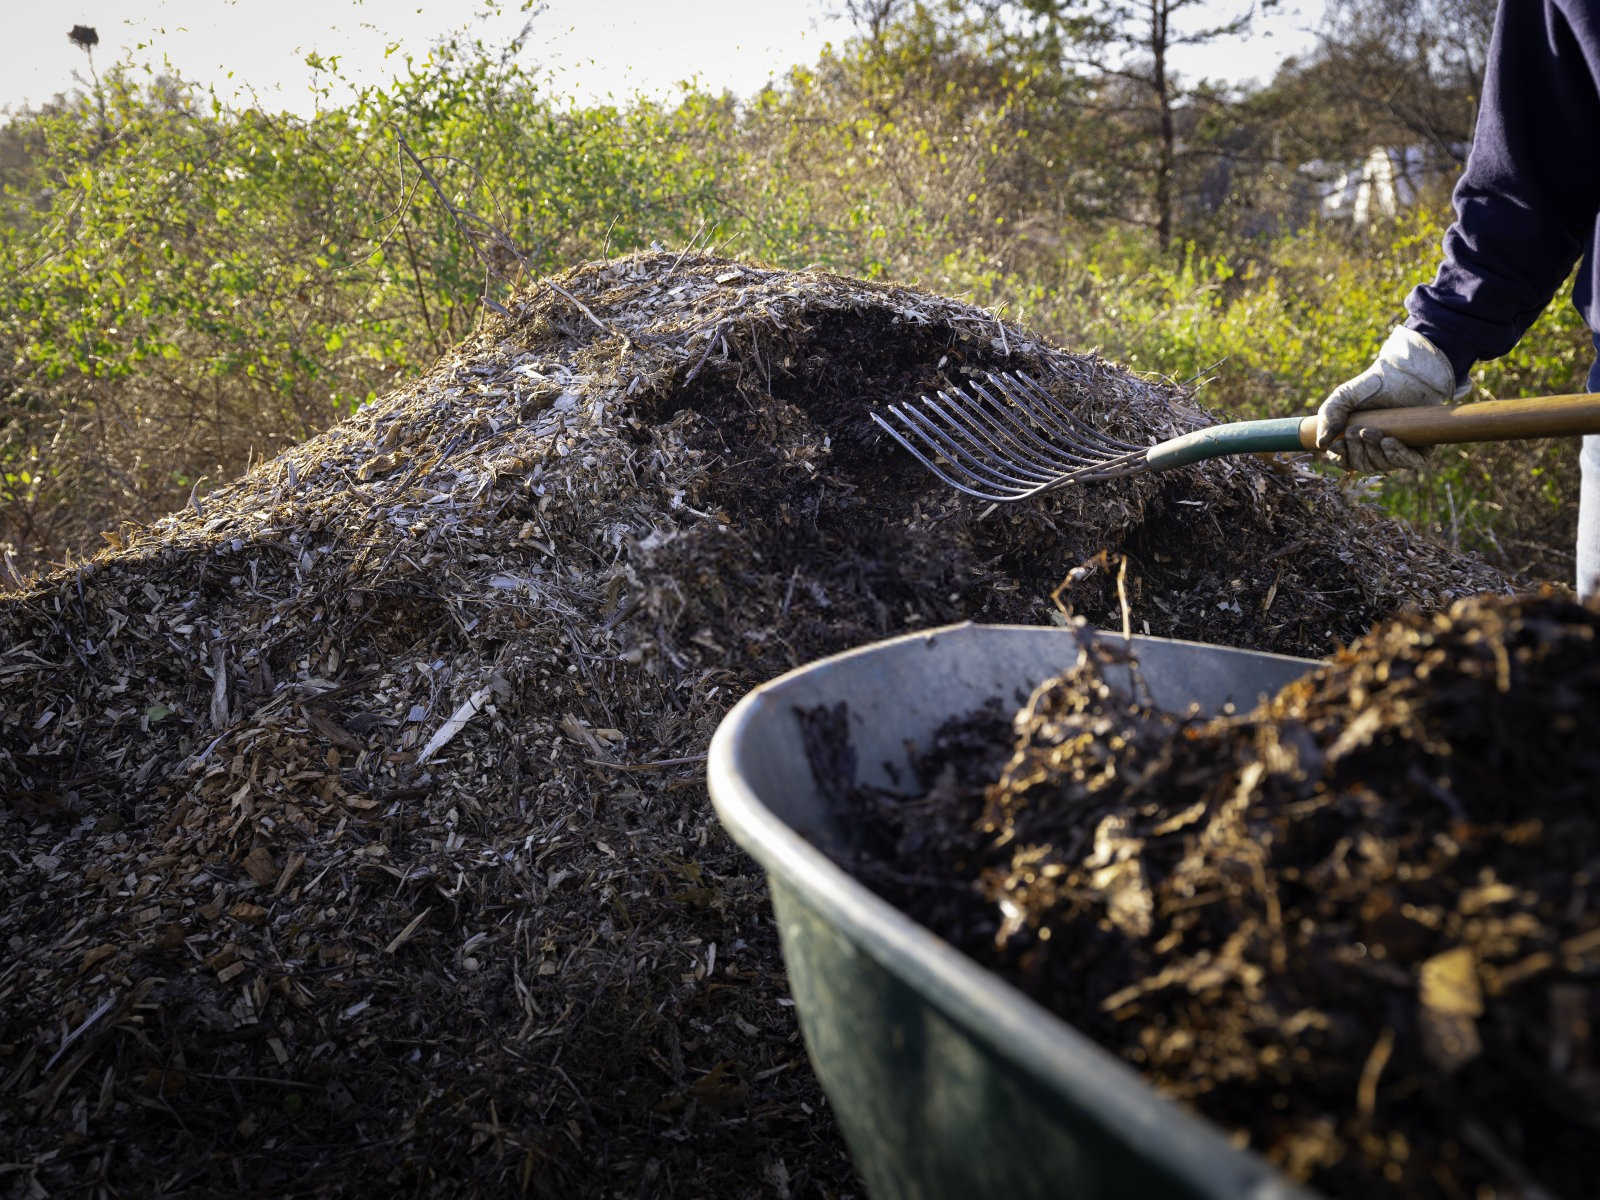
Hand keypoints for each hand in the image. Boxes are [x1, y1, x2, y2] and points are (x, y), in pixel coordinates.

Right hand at [1316, 326, 1467, 473]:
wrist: (1405, 374)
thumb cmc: (1372, 386)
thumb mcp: (1343, 398)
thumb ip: (1329, 417)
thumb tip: (1321, 444)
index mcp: (1357, 443)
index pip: (1345, 461)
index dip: (1340, 458)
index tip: (1337, 445)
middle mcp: (1377, 451)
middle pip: (1363, 465)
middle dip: (1357, 452)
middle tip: (1356, 431)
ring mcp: (1398, 451)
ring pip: (1383, 465)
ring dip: (1374, 452)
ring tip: (1372, 432)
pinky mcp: (1421, 448)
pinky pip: (1409, 463)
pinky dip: (1397, 456)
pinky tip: (1388, 442)